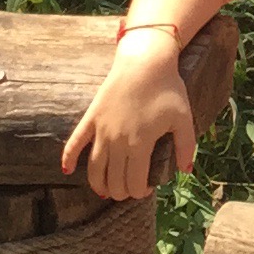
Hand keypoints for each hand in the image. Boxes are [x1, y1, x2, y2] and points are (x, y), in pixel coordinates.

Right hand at [61, 35, 196, 199]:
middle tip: (128, 191)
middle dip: (120, 192)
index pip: (133, 181)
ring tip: (106, 191)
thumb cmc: (168, 89)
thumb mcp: (184, 118)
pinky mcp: (91, 118)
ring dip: (98, 184)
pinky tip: (67, 170)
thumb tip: (186, 172)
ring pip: (93, 168)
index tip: (145, 189)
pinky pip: (74, 142)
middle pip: (113, 180)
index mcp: (139, 144)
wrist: (145, 61)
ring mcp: (100, 130)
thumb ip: (186, 147)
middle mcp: (116, 141)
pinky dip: (68, 158)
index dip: (138, 192)